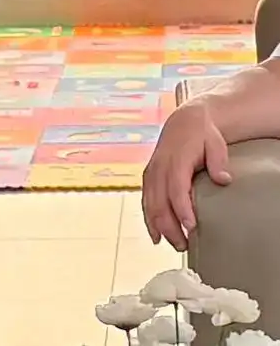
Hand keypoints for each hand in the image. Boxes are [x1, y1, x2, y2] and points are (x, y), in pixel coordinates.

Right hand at [141, 99, 231, 250]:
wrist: (183, 123)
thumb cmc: (202, 135)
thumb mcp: (215, 144)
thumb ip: (218, 161)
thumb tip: (224, 179)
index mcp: (175, 160)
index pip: (176, 188)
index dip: (181, 208)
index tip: (191, 226)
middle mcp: (159, 168)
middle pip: (160, 201)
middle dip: (170, 226)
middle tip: (185, 246)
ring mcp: (151, 173)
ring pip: (150, 204)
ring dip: (160, 227)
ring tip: (174, 245)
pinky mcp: (148, 178)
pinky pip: (146, 202)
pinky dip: (149, 220)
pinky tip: (156, 235)